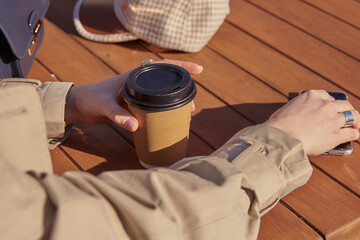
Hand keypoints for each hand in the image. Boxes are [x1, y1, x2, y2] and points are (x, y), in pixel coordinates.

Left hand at [65, 59, 202, 131]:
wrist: (79, 106)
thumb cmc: (90, 100)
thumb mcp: (104, 106)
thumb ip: (118, 115)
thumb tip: (136, 127)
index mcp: (134, 76)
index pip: (163, 66)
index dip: (181, 67)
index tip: (198, 71)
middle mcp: (138, 83)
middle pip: (166, 82)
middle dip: (182, 91)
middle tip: (191, 106)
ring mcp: (137, 94)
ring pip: (161, 95)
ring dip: (173, 103)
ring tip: (184, 115)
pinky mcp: (134, 105)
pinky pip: (153, 106)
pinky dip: (162, 112)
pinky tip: (168, 121)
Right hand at [264, 90, 359, 154]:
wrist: (281, 138)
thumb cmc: (278, 126)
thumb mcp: (285, 109)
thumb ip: (296, 109)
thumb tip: (295, 115)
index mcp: (311, 96)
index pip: (326, 95)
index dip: (330, 101)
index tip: (330, 106)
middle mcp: (324, 105)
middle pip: (344, 104)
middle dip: (345, 109)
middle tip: (346, 115)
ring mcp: (332, 120)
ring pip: (353, 116)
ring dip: (355, 121)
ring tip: (355, 125)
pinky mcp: (336, 135)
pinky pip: (352, 133)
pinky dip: (355, 134)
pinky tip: (354, 136)